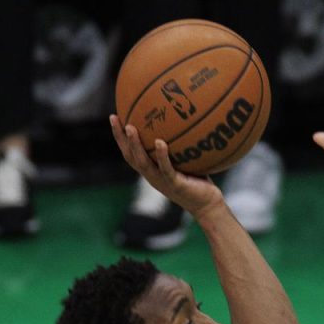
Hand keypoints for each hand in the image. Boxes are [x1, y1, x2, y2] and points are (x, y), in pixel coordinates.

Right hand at [108, 115, 223, 218]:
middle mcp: (153, 176)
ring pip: (143, 163)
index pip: (130, 153)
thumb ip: (180, 145)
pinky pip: (166, 169)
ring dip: (135, 145)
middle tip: (114, 118)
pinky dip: (162, 156)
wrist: (208, 206)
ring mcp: (163, 182)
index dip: (120, 137)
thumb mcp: (186, 161)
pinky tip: (160, 142)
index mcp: (152, 170)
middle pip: (130, 156)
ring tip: (130, 127)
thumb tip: (182, 119)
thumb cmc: (199, 182)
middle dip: (120, 138)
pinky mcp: (175, 185)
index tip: (114, 117)